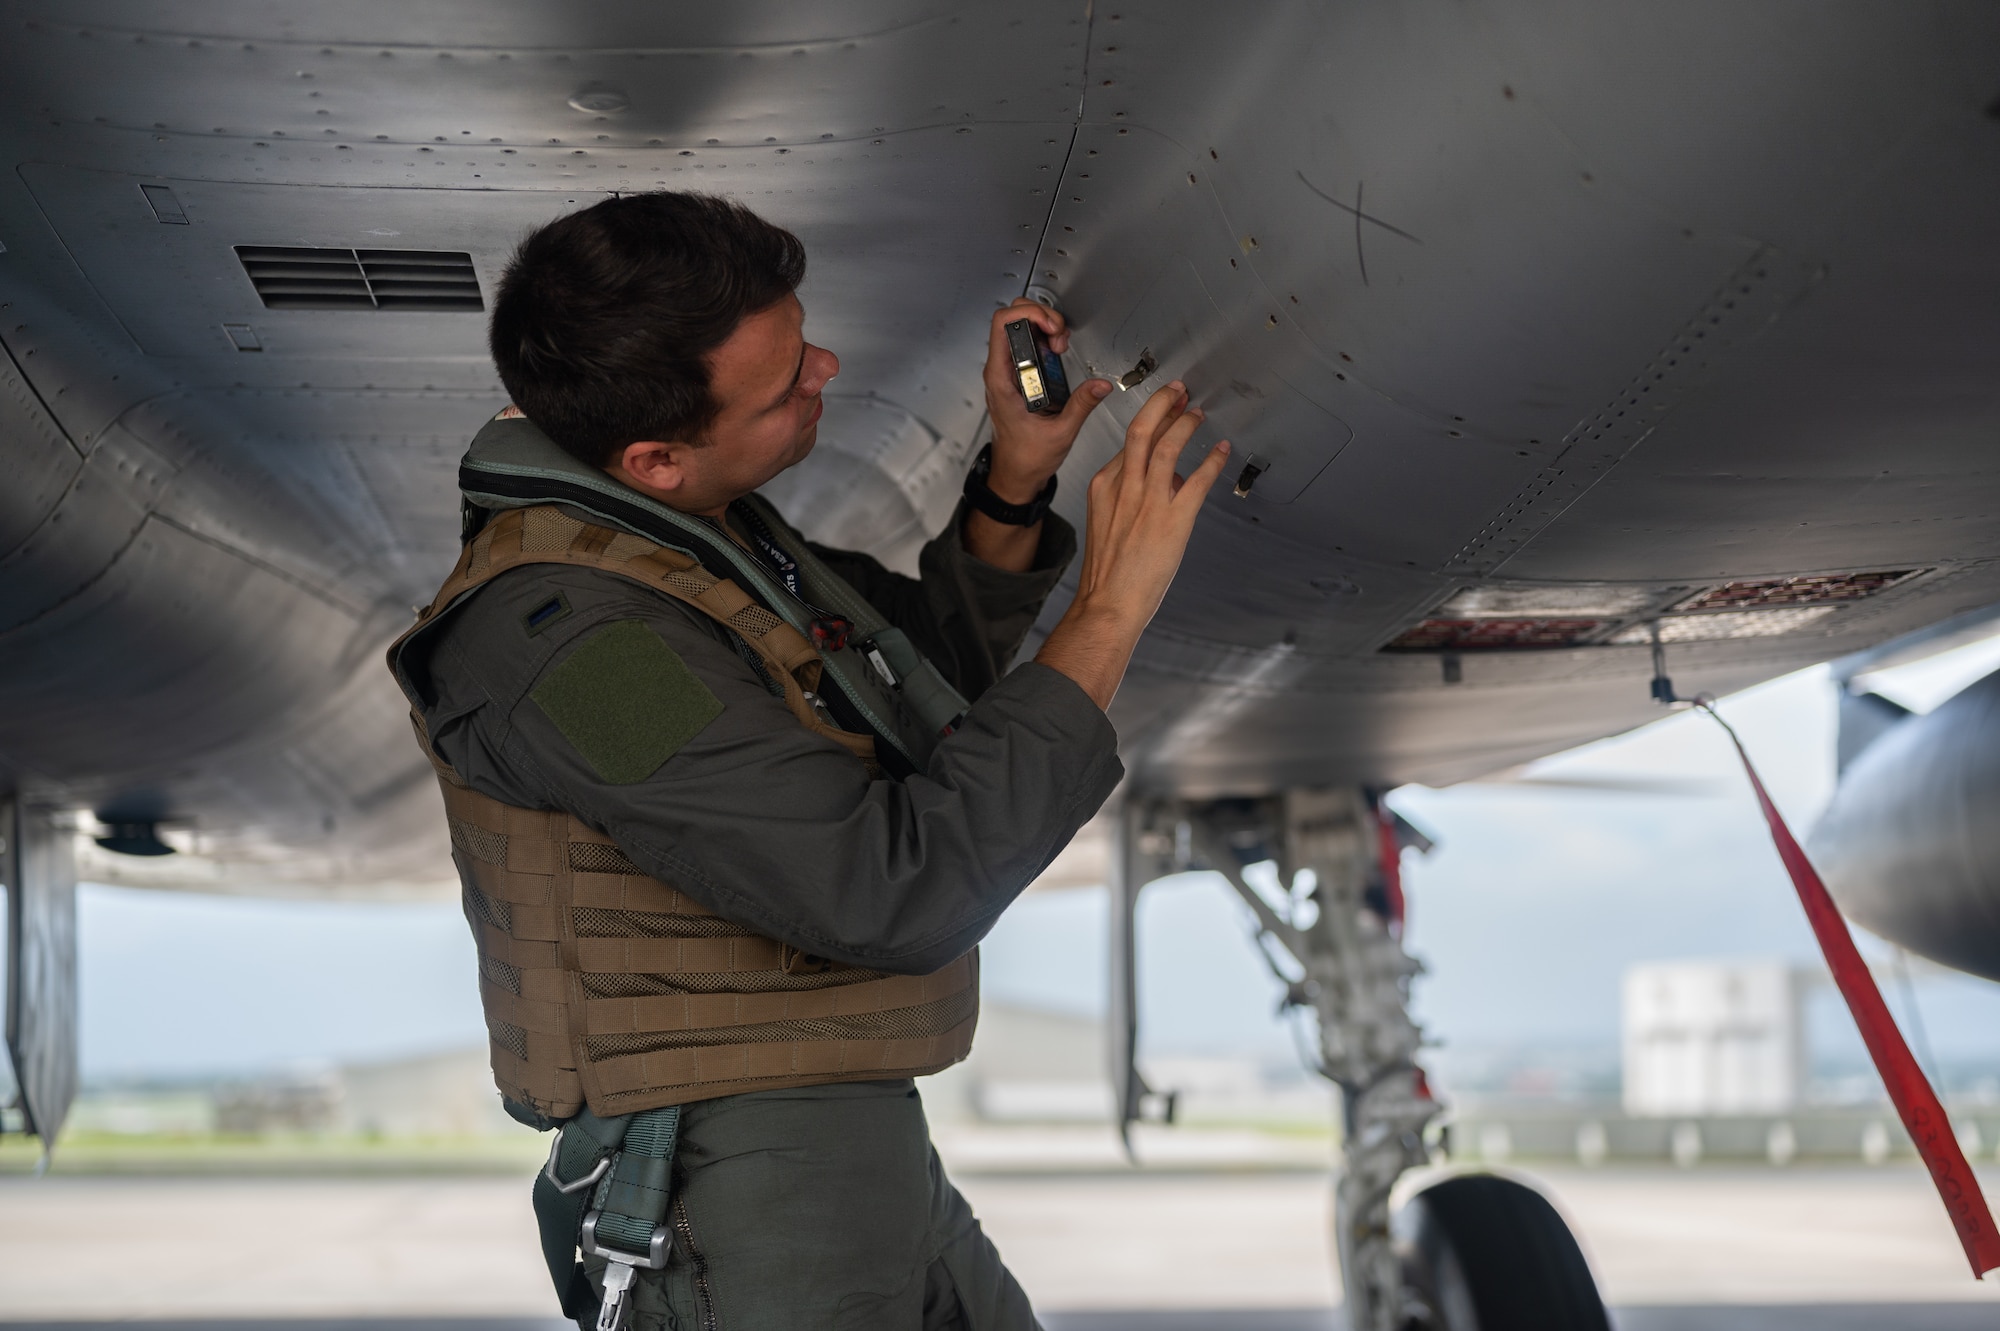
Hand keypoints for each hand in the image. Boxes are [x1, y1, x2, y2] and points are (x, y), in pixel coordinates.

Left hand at [981, 297, 1112, 503]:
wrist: (1015, 474)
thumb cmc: (1024, 457)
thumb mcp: (1060, 432)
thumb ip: (1082, 405)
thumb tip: (1100, 385)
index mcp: (1002, 380)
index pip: (1003, 324)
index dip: (1031, 315)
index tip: (1053, 329)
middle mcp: (1001, 371)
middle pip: (1012, 317)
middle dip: (1042, 317)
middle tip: (1060, 336)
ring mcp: (1008, 371)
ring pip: (1020, 327)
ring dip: (1045, 327)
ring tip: (1060, 345)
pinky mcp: (1017, 375)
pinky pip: (1027, 344)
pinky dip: (1045, 339)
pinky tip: (1057, 353)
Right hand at [1034, 381, 1231, 709]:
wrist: (1107, 603)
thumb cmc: (1109, 572)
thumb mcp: (1108, 523)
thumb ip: (1132, 497)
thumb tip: (1167, 479)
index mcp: (1105, 486)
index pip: (1128, 444)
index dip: (1150, 421)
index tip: (1164, 410)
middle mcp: (1125, 487)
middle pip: (1142, 429)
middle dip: (1163, 404)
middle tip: (1179, 391)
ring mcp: (1149, 501)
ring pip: (1168, 446)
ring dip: (1186, 425)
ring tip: (1199, 414)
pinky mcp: (1173, 519)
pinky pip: (1197, 480)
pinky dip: (1212, 461)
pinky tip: (1222, 451)